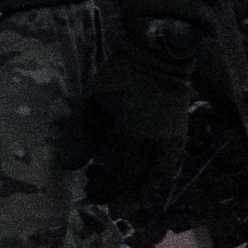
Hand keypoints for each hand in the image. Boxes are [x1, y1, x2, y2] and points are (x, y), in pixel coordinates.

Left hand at [86, 14, 202, 206]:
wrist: (159, 56)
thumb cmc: (120, 78)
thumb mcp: (91, 104)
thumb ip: (79, 136)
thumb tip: (67, 166)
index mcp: (135, 142)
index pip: (121, 181)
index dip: (104, 190)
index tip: (88, 191)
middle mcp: (158, 150)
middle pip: (138, 184)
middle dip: (118, 189)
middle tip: (97, 181)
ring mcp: (173, 145)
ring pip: (154, 178)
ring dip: (134, 182)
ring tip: (113, 173)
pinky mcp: (180, 138)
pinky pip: (165, 167)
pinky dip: (148, 172)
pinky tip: (133, 164)